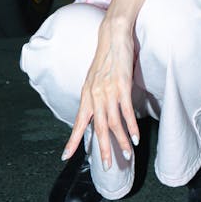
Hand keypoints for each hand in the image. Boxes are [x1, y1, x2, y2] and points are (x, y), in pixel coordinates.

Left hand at [61, 20, 139, 169]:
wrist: (113, 36)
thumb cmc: (105, 57)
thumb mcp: (95, 79)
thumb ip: (94, 96)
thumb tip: (97, 112)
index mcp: (86, 94)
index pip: (79, 122)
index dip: (72, 140)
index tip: (65, 156)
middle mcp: (94, 95)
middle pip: (98, 127)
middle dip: (102, 148)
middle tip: (105, 166)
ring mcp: (108, 91)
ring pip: (113, 122)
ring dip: (120, 140)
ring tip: (126, 154)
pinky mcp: (122, 85)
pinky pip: (126, 111)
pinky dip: (131, 126)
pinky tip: (135, 137)